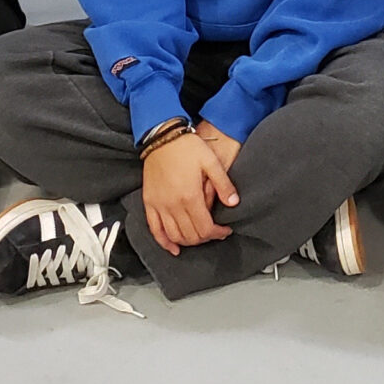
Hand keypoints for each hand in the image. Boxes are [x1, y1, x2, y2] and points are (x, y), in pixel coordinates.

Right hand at [139, 129, 240, 254]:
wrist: (162, 136)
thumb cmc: (188, 147)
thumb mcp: (211, 161)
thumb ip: (223, 184)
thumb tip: (234, 203)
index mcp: (190, 196)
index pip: (205, 228)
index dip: (218, 233)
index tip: (225, 230)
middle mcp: (173, 205)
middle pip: (191, 235)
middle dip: (205, 238)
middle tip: (214, 232)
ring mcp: (159, 205)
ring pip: (174, 236)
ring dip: (188, 241)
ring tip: (199, 236)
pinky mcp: (149, 203)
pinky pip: (155, 230)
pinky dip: (164, 242)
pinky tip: (173, 247)